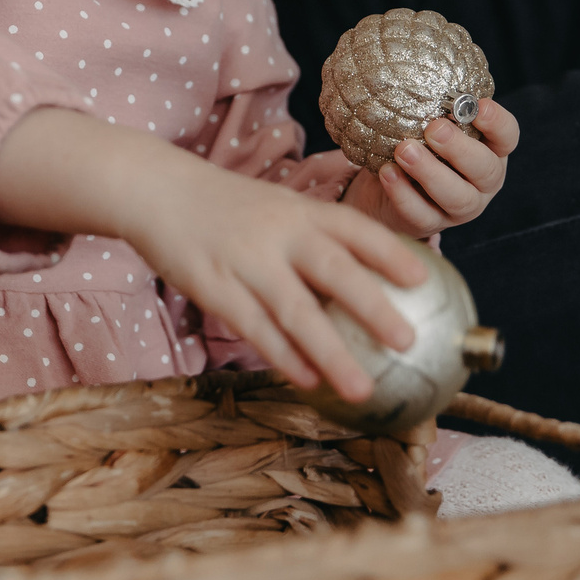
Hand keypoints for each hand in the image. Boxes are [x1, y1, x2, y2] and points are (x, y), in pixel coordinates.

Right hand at [119, 157, 428, 400]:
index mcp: (300, 211)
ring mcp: (245, 261)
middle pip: (334, 270)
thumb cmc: (229, 208)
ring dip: (331, 353)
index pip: (354, 228)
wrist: (155, 191)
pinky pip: (254, 327)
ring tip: (362, 388)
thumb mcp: (278, 209)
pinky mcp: (213, 287)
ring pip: (295, 312)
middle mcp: (278, 234)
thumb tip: (369, 283)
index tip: (424, 280)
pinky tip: (308, 381)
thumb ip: (316, 239)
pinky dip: (283, 356)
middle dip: (372, 307)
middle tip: (407, 342)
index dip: (390, 253)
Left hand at [345, 98, 517, 236]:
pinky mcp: (431, 225)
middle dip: (460, 149)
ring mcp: (460, 208)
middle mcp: (483, 182)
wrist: (392, 189)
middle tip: (434, 128)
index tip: (477, 105)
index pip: (508, 136)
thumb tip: (411, 63)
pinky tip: (387, 173)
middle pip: (485, 169)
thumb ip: (434, 104)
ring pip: (456, 197)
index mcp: (491, 150)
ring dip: (430, 172)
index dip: (497, 122)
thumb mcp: (432, 124)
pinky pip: (421, 215)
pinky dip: (403, 194)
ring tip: (404, 150)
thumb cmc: (421, 145)